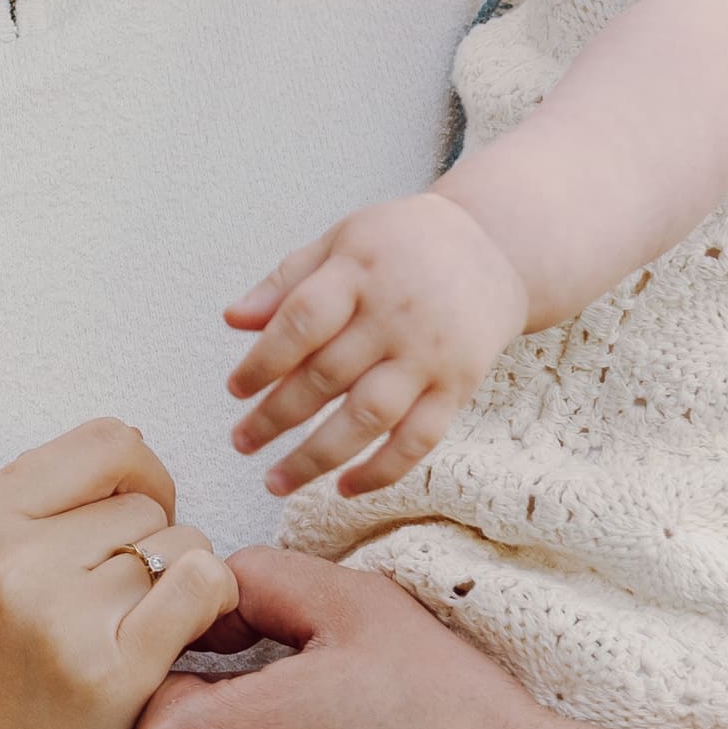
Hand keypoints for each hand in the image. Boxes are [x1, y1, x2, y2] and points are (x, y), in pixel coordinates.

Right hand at [0, 418, 240, 728]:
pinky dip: (214, 616)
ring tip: (133, 654)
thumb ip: (35, 524)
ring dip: (180, 596)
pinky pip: (207, 588)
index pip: (104, 442)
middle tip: (120, 623)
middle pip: (145, 501)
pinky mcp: (110, 672)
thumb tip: (140, 470)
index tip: (134, 537)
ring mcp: (57, 612)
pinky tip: (183, 659)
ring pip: (181, 545)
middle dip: (154, 554)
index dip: (141, 482)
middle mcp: (7, 556)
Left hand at [223, 190, 529, 497]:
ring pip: (369, 417)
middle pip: (327, 376)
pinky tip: (343, 488)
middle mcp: (396, 315)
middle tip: (240, 443)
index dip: (262, 362)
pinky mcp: (459, 386)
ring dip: (317, 457)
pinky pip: (419, 439)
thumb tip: (232, 320)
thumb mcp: (342, 240)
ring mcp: (430, 355)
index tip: (234, 390)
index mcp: (360, 271)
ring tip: (275, 481)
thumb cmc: (403, 244)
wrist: (496, 248)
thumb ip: (286, 280)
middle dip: (276, 417)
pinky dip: (382, 471)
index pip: (301, 322)